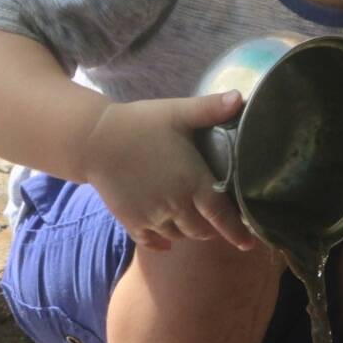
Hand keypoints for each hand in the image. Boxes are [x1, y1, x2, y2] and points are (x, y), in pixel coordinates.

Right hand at [81, 91, 255, 251]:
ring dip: (187, 231)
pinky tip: (165, 237)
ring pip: (178, 236)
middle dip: (211, 228)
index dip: (237, 232)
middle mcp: (175, 205)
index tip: (248, 244)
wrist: (94, 140)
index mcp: (193, 182)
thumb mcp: (177, 112)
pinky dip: (162, 242)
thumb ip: (209, 109)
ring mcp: (152, 216)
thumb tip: (241, 97)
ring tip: (189, 220)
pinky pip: (152, 242)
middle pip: (201, 231)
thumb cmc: (140, 123)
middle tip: (214, 220)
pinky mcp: (131, 221)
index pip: (222, 215)